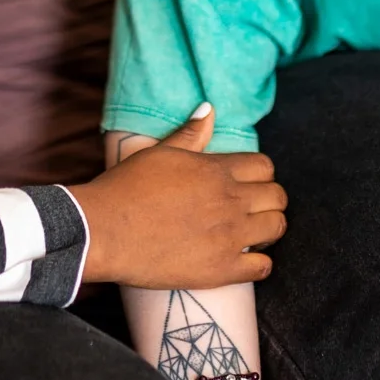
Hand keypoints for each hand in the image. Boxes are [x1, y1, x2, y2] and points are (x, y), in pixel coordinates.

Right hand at [67, 107, 285, 289]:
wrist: (102, 231)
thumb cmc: (125, 188)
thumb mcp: (159, 154)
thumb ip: (190, 135)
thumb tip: (209, 109)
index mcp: (216, 171)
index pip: (264, 166)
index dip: (260, 174)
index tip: (247, 183)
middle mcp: (229, 201)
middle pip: (277, 196)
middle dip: (269, 200)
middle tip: (251, 208)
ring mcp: (229, 237)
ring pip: (276, 228)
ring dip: (268, 228)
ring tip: (250, 233)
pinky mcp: (221, 269)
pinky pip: (263, 268)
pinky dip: (259, 263)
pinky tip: (243, 260)